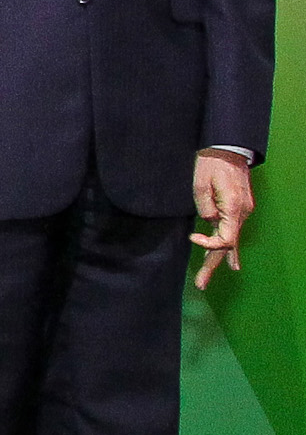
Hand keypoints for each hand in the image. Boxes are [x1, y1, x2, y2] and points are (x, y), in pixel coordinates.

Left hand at [194, 149, 256, 287]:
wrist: (227, 149)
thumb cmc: (212, 164)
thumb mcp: (200, 184)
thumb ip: (204, 207)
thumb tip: (207, 221)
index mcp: (234, 209)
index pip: (225, 239)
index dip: (208, 244)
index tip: (191, 237)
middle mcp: (242, 213)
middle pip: (228, 246)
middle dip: (212, 265)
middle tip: (200, 284)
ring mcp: (242, 212)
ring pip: (231, 241)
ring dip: (217, 259)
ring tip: (205, 279)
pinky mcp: (238, 209)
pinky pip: (232, 232)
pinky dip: (228, 248)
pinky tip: (231, 262)